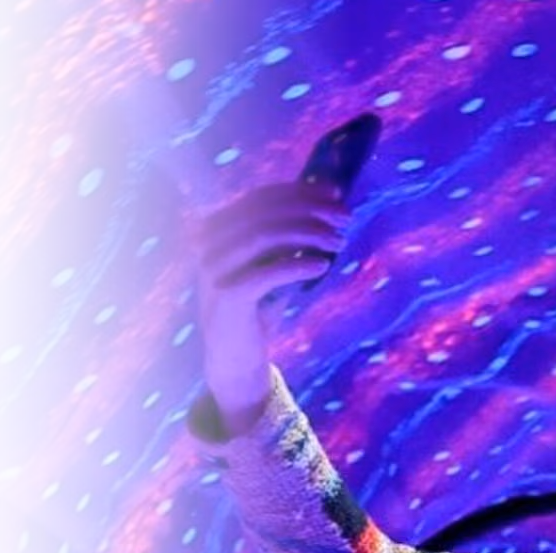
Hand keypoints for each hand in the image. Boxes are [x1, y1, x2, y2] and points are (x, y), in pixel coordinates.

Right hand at [194, 181, 349, 434]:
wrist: (234, 358)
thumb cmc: (258, 309)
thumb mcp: (273, 267)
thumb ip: (289, 241)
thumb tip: (328, 210)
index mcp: (217, 228)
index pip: (261, 197)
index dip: (301, 191)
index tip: (337, 194)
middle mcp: (209, 242)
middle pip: (265, 213)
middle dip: (310, 210)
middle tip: (346, 218)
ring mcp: (214, 268)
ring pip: (265, 236)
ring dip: (308, 234)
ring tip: (339, 241)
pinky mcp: (227, 295)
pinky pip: (267, 273)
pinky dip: (298, 265)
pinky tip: (322, 265)